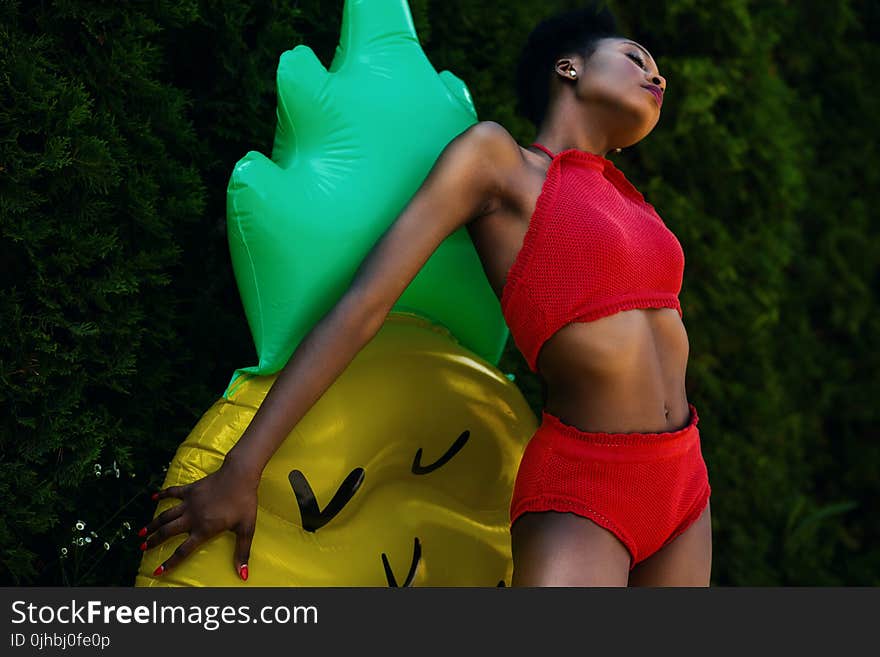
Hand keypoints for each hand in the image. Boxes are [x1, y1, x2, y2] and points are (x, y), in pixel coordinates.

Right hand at [138, 458, 259, 580]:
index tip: (157, 571)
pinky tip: (153, 497)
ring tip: (141, 532)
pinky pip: (172, 492)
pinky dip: (162, 494)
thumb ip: (242, 552)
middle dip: (154, 541)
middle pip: (168, 532)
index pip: (183, 551)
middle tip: (142, 548)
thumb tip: (243, 575)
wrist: (240, 475)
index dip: (170, 562)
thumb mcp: (246, 529)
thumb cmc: (244, 502)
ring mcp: (189, 502)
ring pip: (166, 515)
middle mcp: (192, 517)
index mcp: (204, 529)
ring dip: (152, 524)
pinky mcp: (190, 489)